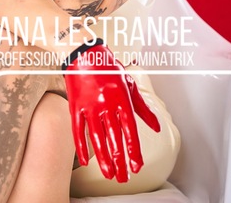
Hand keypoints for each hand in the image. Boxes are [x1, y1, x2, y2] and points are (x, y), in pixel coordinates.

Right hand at [63, 40, 159, 181]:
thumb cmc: (108, 68)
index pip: (130, 129)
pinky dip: (81, 146)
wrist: (83, 53)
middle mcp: (106, 103)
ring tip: (109, 173)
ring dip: (103, 158)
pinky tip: (86, 160)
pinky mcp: (75, 105)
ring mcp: (89, 105)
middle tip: (123, 177)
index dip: (133, 149)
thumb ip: (142, 107)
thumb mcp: (129, 84)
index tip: (137, 166)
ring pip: (97, 137)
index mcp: (121, 97)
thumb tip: (156, 127)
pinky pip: (77, 130)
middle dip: (120, 159)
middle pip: (114, 137)